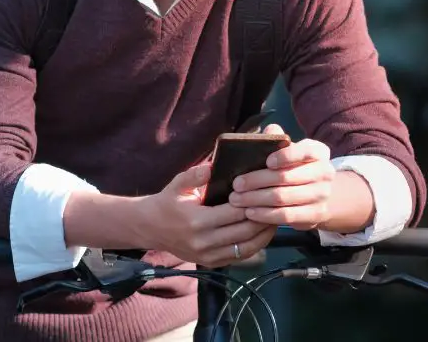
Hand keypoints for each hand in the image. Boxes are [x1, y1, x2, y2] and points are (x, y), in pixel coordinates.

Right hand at [135, 162, 276, 267]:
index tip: (266, 192)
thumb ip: (196, 174)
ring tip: (276, 218)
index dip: (253, 203)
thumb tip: (214, 165)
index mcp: (197, 221)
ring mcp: (208, 256)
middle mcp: (204, 242)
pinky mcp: (211, 263)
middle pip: (245, 231)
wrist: (150, 228)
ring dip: (264, 234)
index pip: (234, 213)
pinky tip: (263, 233)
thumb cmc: (167, 202)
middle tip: (278, 204)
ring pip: (246, 247)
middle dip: (264, 218)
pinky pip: (239, 257)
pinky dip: (255, 246)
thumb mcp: (177, 184)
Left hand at [229, 124, 336, 230]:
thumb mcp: (290, 151)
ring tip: (237, 200)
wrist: (319, 194)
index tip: (267, 162)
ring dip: (256, 199)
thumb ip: (278, 140)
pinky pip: (286, 216)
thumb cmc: (296, 167)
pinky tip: (250, 213)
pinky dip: (265, 215)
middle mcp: (325, 172)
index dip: (285, 156)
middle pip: (286, 177)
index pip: (305, 151)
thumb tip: (270, 130)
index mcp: (319, 152)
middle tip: (236, 185)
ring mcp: (322, 195)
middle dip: (256, 181)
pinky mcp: (316, 215)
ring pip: (283, 198)